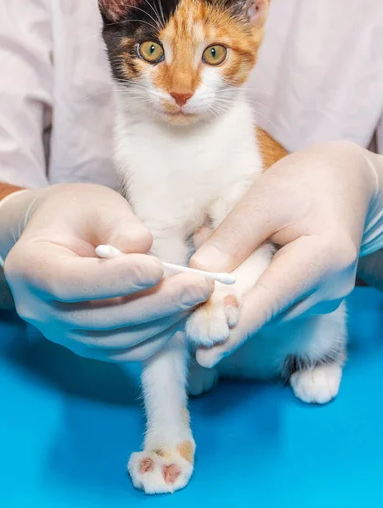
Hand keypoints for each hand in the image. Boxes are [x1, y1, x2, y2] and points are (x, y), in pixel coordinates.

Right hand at [0, 184, 212, 360]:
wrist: (56, 238)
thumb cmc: (75, 214)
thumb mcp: (95, 203)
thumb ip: (119, 225)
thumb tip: (145, 253)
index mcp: (29, 267)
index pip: (71, 283)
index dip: (115, 280)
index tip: (158, 268)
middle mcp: (40, 310)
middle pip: (100, 318)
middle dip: (156, 303)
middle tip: (199, 285)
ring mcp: (62, 334)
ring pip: (117, 340)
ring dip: (163, 319)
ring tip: (197, 294)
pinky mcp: (86, 345)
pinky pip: (125, 350)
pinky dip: (157, 334)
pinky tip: (182, 310)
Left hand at [190, 141, 377, 366]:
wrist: (343, 182)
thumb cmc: (303, 183)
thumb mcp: (263, 200)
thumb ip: (232, 238)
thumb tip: (199, 275)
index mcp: (322, 258)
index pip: (269, 303)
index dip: (235, 331)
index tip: (205, 356)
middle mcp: (330, 287)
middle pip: (266, 310)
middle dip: (227, 304)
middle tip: (196, 283)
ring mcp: (328, 295)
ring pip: (269, 308)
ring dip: (240, 294)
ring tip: (229, 255)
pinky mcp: (319, 296)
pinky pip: (277, 301)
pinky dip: (254, 289)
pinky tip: (249, 260)